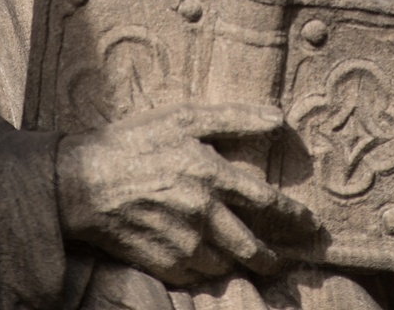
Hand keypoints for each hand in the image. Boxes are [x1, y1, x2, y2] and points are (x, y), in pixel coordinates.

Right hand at [56, 102, 316, 285]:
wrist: (82, 182)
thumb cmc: (134, 141)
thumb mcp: (183, 118)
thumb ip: (234, 119)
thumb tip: (279, 118)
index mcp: (212, 175)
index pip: (268, 202)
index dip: (294, 216)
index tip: (311, 225)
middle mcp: (204, 215)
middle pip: (253, 247)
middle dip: (275, 256)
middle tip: (287, 259)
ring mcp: (184, 245)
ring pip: (227, 264)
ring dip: (242, 264)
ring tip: (252, 260)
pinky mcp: (164, 265)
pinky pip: (198, 275)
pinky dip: (208, 269)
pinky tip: (209, 259)